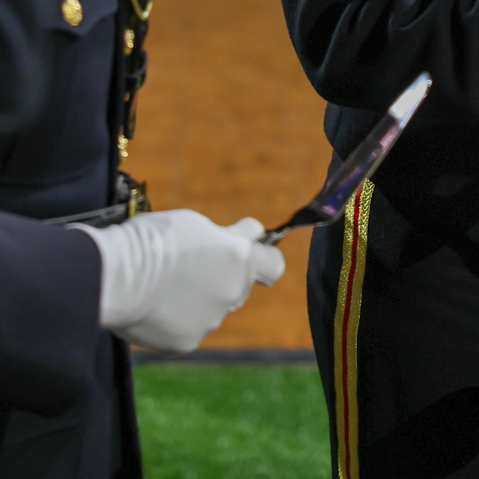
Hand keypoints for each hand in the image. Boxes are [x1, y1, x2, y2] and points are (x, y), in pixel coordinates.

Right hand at [71, 210, 284, 353]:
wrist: (116, 277)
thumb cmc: (154, 240)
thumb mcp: (197, 223)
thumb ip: (225, 238)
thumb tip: (242, 240)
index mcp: (239, 259)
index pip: (273, 264)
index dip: (262, 256)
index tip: (247, 249)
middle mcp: (233, 292)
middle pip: (240, 284)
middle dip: (224, 273)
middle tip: (193, 261)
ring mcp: (211, 320)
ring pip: (213, 306)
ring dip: (200, 296)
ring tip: (166, 283)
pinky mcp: (188, 342)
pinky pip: (190, 326)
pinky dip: (178, 317)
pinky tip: (156, 304)